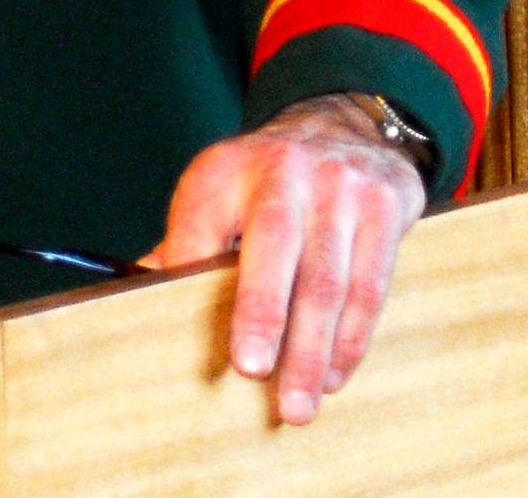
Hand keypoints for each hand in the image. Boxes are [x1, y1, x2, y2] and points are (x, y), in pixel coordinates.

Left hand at [141, 94, 427, 424]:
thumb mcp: (215, 188)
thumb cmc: (264, 177)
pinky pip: (372, 284)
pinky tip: (334, 374)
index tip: (209, 340)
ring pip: (331, 280)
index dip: (198, 274)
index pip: (206, 225)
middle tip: (256, 380)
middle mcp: (288, 172)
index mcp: (232, 168)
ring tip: (298, 403)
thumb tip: (141, 295)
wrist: (345, 124)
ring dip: (315, 349)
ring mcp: (343, 188)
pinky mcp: (386, 207)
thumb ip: (185, 242)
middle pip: (277, 253)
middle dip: (267, 320)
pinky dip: (352, 337)